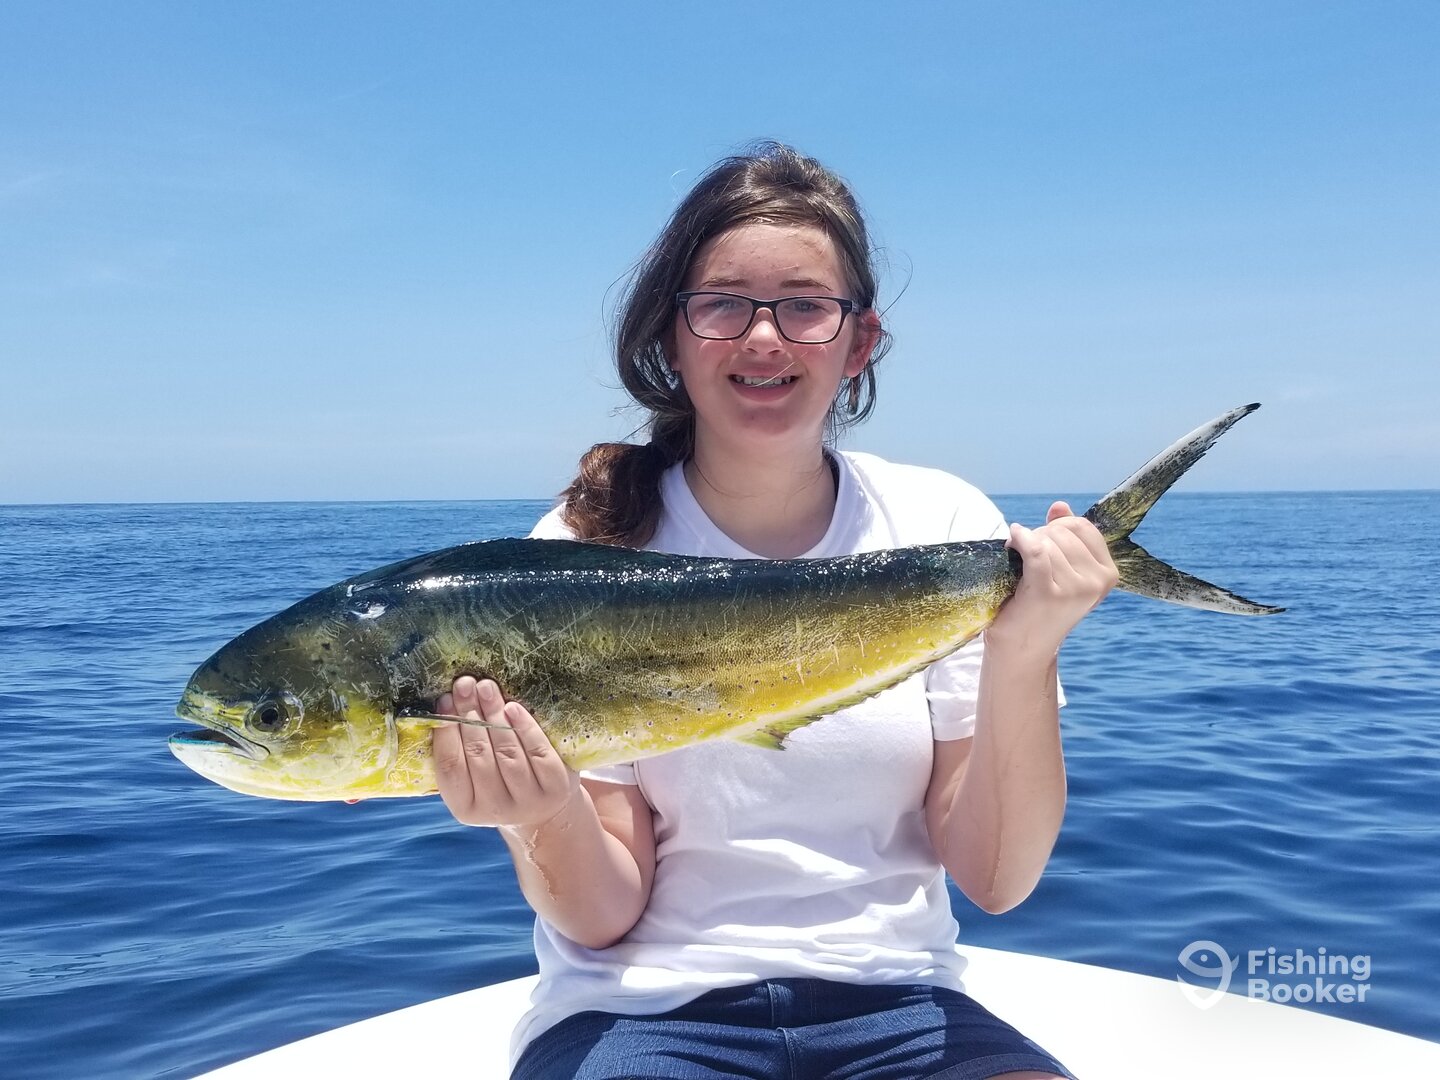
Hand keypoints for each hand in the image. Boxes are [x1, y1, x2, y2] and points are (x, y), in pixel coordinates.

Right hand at [431, 676, 579, 829]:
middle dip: (469, 714)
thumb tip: (446, 704)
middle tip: (464, 684)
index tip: (443, 700)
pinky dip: (524, 727)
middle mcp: (496, 809)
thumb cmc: (501, 783)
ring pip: (507, 751)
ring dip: (494, 715)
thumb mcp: (475, 779)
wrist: (546, 809)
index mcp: (466, 808)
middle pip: (478, 755)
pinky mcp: (555, 787)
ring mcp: (528, 800)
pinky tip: (513, 707)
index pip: (450, 767)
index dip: (446, 732)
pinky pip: (538, 752)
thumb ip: (460, 752)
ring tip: (486, 687)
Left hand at [987, 501, 1117, 657]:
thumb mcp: (1060, 570)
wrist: (1022, 649)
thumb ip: (1064, 537)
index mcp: (1108, 574)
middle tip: (1026, 558)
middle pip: (1063, 531)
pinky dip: (1020, 541)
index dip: (1057, 528)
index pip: (1082, 526)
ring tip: (1018, 565)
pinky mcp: (1049, 592)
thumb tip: (1060, 506)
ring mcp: (1075, 588)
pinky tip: (1011, 544)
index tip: (1042, 544)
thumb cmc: (1038, 607)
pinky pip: (1035, 550)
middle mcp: (1097, 581)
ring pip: (1046, 541)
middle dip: (1040, 536)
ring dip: (1025, 544)